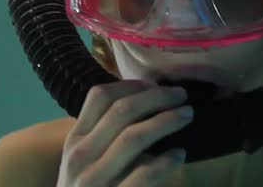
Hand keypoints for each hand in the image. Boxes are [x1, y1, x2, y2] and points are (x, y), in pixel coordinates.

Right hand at [57, 80, 193, 186]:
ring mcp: (94, 180)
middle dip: (157, 97)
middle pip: (121, 111)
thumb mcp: (88, 159)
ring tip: (187, 116)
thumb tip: (149, 100)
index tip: (156, 85)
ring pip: (133, 137)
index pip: (100, 96)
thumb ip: (106, 133)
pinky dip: (166, 161)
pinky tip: (180, 154)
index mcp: (75, 139)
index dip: (132, 85)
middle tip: (182, 95)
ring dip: (166, 121)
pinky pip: (143, 175)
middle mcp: (80, 156)